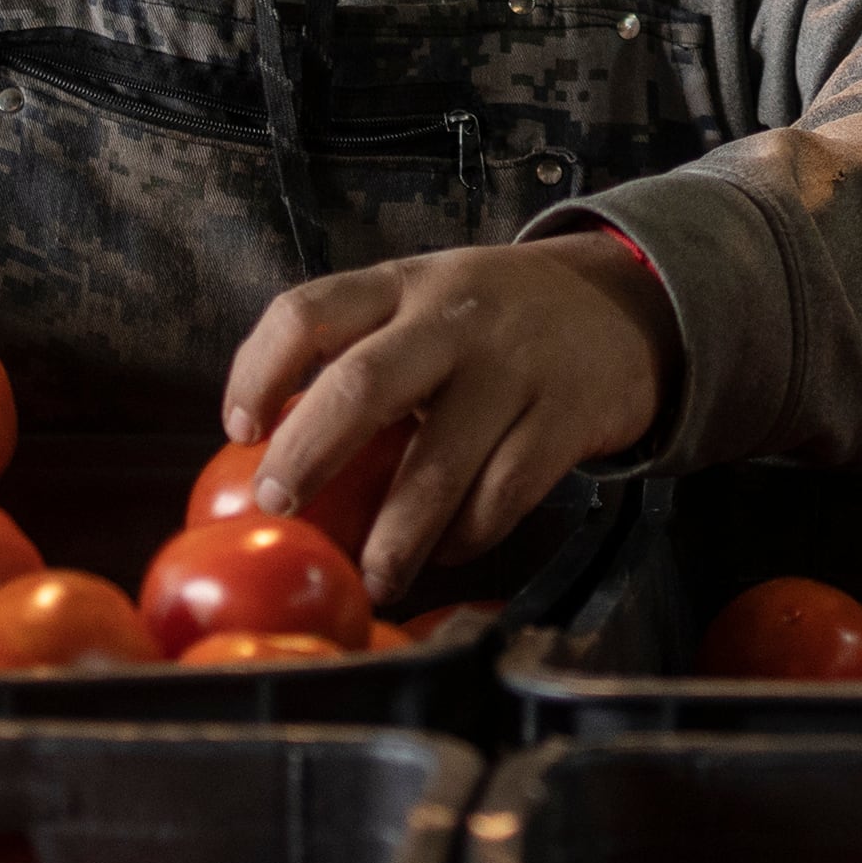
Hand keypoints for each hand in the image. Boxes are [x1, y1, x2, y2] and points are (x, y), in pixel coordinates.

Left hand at [220, 235, 674, 605]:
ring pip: (437, 466)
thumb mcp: (426, 303)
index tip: (238, 429)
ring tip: (371, 577)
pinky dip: (464, 538)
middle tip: (279, 507)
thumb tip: (271, 451)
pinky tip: (444, 552)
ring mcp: (512, 369)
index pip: (308, 311)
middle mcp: (452, 319)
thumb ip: (362, 352)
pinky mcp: (564, 419)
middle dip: (308, 455)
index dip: (258, 371)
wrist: (623, 306)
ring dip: (393, 537)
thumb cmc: (494, 320)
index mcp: (402, 286)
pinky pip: (502, 496)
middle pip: (362, 385)